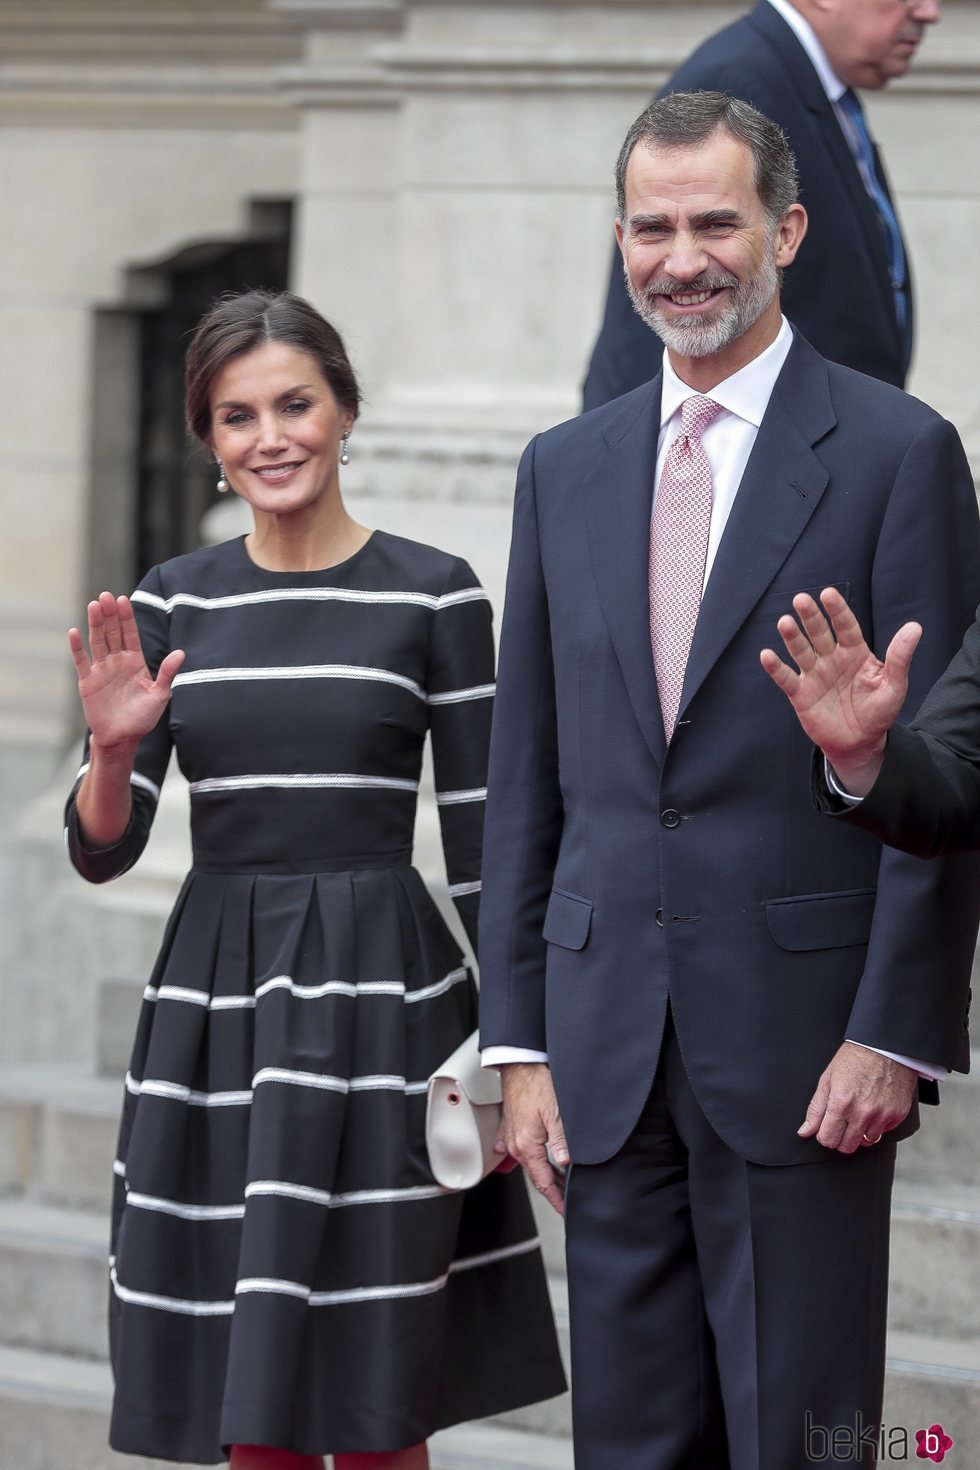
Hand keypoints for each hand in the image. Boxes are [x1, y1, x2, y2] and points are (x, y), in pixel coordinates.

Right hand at [68, 592, 183, 750]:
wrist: (123, 738)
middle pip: (112, 633)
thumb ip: (167, 673)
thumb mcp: (159, 695)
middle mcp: (117, 661)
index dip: (127, 617)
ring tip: (93, 605)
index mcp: (135, 662)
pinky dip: (77, 648)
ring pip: (97, 642)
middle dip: (110, 614)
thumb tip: (180, 653)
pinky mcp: (88, 681)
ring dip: (95, 624)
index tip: (124, 599)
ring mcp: (102, 670)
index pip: (130, 634)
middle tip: (106, 595)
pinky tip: (75, 632)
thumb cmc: (143, 717)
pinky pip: (81, 661)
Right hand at [496, 1063, 568, 1214]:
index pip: (543, 1182)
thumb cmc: (535, 1084)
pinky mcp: (514, 1128)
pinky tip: (546, 1162)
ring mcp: (512, 1137)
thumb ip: (562, 1140)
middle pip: (537, 1176)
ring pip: (531, 1165)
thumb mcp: (556, 1112)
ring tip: (563, 1183)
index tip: (565, 1209)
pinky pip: (525, 1152)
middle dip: (553, 1190)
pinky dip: (537, 1161)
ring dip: (546, 1175)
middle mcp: (516, 1145)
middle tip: (569, 1199)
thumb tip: (567, 1162)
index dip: (556, 1198)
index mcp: (526, 1146)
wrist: (519, 1065)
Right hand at [760, 588, 920, 795]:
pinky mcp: (800, 694)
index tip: (828, 594)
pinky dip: (776, 668)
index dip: (837, 611)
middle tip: (801, 599)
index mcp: (854, 653)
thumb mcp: (894, 685)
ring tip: (784, 622)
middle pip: (819, 633)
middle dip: (811, 617)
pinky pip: (786, 679)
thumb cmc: (879, 712)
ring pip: (801, 651)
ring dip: (792, 637)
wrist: (860, 743)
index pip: (846, 627)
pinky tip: (767, 655)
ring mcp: (814, 675)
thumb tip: (915, 627)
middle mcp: (831, 659)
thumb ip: (900, 657)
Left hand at [798, 1042, 916, 1153]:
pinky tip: (873, 1109)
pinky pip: (883, 1133)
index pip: (827, 1139)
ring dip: (859, 1132)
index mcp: (841, 1103)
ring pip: (865, 1142)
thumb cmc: (854, 1059)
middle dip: (840, 1138)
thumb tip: (805, 1131)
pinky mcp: (897, 1115)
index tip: (826, 1127)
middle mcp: (862, 1113)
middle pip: (846, 1147)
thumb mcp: (827, 1080)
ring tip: (857, 1113)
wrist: (884, 1047)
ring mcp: (882, 1116)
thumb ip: (816, 1109)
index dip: (824, 1134)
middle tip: (840, 1122)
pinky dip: (876, 1126)